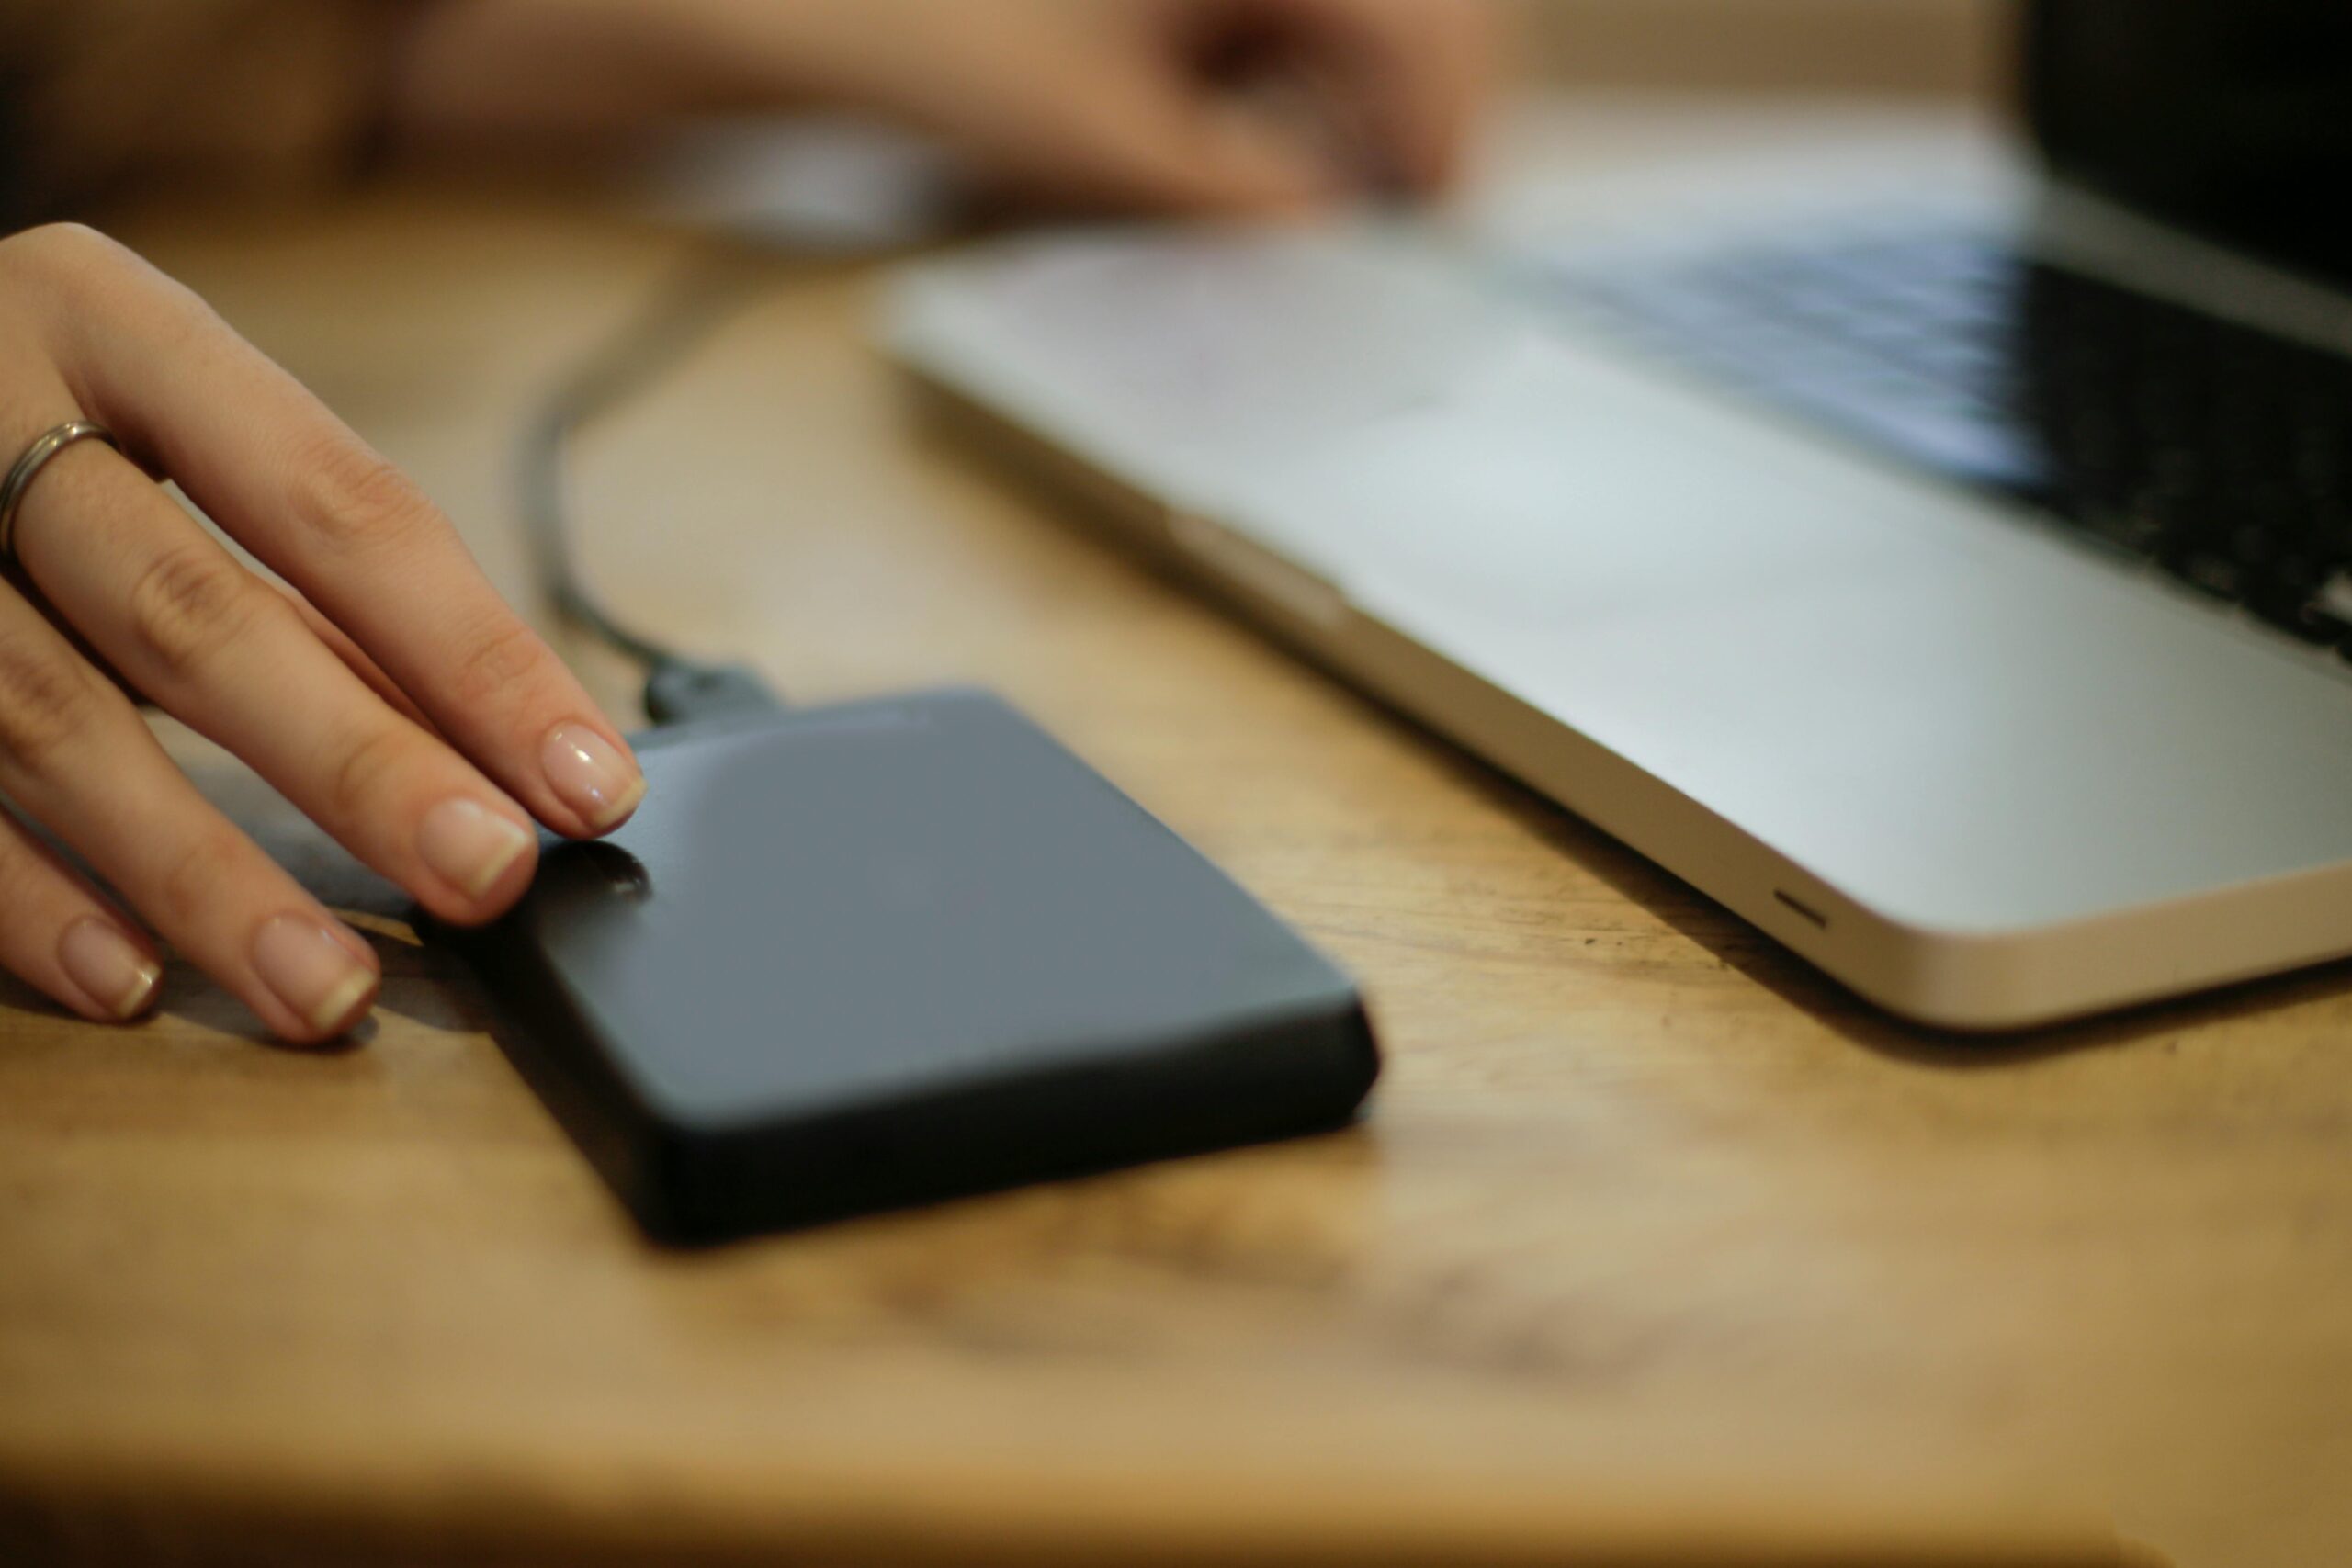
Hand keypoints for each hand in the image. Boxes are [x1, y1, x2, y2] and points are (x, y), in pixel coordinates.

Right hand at [0, 224, 644, 1043]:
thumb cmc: (32, 412)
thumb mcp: (166, 429)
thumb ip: (309, 577)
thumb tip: (504, 746)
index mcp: (114, 327)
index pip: (342, 506)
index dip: (476, 654)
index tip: (588, 780)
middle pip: (196, 617)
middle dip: (359, 765)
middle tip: (487, 874)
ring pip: (51, 722)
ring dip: (205, 875)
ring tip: (326, 986)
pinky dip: (28, 900)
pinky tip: (130, 981)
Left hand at [392, 0, 1495, 213]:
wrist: (777, 0)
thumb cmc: (925, 21)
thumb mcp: (1098, 134)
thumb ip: (1234, 196)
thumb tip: (1328, 245)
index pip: (1426, 21)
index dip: (1448, 134)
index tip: (1436, 239)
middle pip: (1397, 18)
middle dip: (1401, 132)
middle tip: (1388, 252)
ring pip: (1328, 30)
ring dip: (1335, 128)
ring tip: (1316, 233)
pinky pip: (1258, 37)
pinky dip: (1266, 108)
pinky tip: (1244, 179)